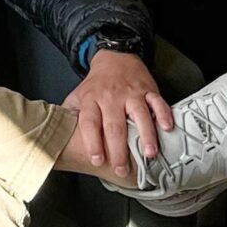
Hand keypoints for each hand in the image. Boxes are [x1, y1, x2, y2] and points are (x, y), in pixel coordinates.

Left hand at [62, 50, 173, 179]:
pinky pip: (158, 102)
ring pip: (139, 115)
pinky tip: (167, 128)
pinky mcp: (148, 89)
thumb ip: (70, 115)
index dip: (92, 142)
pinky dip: (164, 115)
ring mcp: (131, 93)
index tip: (96, 160)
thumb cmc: (96, 84)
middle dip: (118, 149)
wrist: (115, 57)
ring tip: (149, 155)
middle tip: (122, 169)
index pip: (89, 123)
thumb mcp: (77, 96)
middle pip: (115, 125)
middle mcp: (111, 97)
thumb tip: (59, 136)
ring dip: (146, 136)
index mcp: (91, 100)